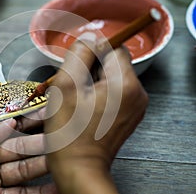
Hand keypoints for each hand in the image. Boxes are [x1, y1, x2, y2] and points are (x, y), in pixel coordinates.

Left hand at [0, 118, 56, 193]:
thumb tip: (11, 122)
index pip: (10, 127)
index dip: (29, 120)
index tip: (46, 112)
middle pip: (22, 146)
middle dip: (42, 139)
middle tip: (61, 133)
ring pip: (25, 168)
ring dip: (44, 162)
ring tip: (63, 155)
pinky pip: (23, 193)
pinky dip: (41, 191)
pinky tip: (55, 183)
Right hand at [44, 33, 148, 193]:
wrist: (79, 168)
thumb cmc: (70, 132)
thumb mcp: (67, 86)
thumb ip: (79, 54)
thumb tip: (90, 37)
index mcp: (126, 84)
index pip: (113, 47)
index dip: (91, 51)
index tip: (76, 66)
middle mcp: (137, 93)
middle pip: (114, 62)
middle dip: (90, 67)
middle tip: (74, 87)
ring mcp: (134, 105)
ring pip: (112, 76)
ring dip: (93, 80)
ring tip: (78, 99)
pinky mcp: (128, 114)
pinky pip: (114, 91)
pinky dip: (98, 92)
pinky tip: (85, 106)